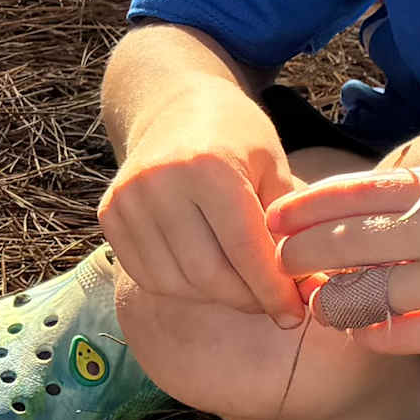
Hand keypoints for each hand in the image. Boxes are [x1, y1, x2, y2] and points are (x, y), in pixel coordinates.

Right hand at [97, 86, 300, 320]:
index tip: (294, 313)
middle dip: (246, 299)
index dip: (273, 290)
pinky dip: (182, 287)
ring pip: (177, 283)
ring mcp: (128, 199)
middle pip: (208, 275)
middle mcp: (160, 182)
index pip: (244, 249)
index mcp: (209, 166)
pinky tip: (205, 273)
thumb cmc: (235, 137)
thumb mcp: (273, 166)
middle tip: (271, 304)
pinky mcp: (110, 215)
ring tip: (241, 286)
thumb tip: (310, 288)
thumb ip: (288, 226)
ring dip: (215, 296)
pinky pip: (149, 276)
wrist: (174, 106)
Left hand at [262, 165, 419, 361]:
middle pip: (345, 241)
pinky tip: (364, 333)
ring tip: (319, 305)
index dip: (305, 206)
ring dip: (331, 302)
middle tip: (280, 265)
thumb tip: (364, 202)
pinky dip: (372, 335)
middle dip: (301, 254)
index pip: (355, 191)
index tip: (275, 218)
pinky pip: (398, 335)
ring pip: (362, 293)